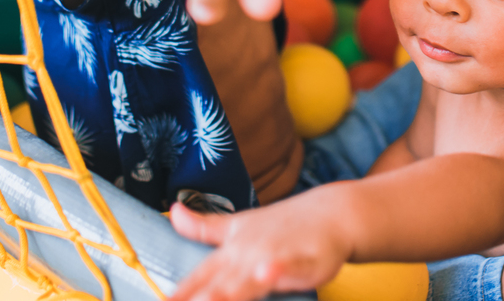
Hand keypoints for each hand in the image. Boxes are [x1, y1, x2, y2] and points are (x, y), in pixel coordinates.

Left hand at [168, 199, 348, 300]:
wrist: (331, 212)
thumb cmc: (282, 224)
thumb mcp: (239, 225)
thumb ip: (204, 227)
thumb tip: (172, 211)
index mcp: (231, 250)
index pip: (199, 276)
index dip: (180, 293)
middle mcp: (249, 254)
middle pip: (221, 283)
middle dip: (201, 299)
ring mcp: (276, 255)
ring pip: (251, 279)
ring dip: (231, 290)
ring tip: (210, 298)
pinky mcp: (306, 260)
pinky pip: (291, 267)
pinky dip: (279, 270)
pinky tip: (268, 272)